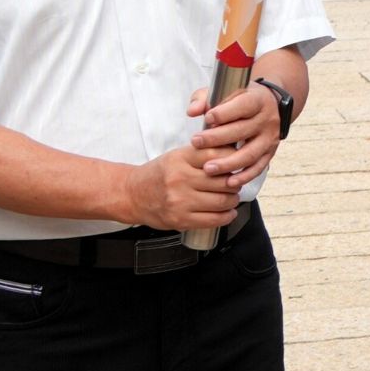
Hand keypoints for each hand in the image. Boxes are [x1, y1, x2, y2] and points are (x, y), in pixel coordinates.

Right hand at [123, 144, 247, 230]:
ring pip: (222, 201)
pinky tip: (229, 212)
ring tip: (231, 197)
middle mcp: (180, 179)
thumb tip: (234, 150)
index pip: (217, 155)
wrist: (132, 195)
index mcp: (180, 159)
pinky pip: (213, 220)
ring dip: (233, 200)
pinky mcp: (180, 220)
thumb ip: (203, 153)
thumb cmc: (159, 175)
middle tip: (235, 182)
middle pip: (223, 180)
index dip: (233, 159)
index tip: (237, 163)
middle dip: (235, 182)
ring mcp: (180, 201)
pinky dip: (227, 216)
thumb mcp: (177, 156)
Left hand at [185, 83, 283, 190]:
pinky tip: (228, 183)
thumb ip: (205, 99)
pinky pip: (258, 168)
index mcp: (257, 100)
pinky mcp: (270, 153)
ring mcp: (270, 138)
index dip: (224, 113)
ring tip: (208, 169)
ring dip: (229, 163)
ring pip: (250, 153)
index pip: (243, 106)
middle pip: (243, 130)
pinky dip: (244, 177)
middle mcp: (267, 119)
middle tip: (196, 142)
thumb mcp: (224, 92)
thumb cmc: (240, 99)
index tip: (207, 119)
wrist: (269, 105)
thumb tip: (192, 112)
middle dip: (217, 138)